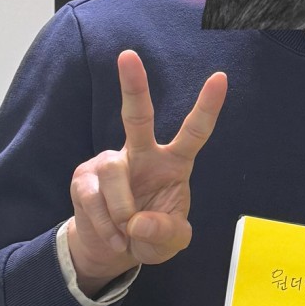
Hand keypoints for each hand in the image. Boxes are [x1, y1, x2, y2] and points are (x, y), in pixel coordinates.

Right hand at [65, 52, 227, 294]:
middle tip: (128, 55)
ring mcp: (110, 162)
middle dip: (133, 85)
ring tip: (126, 231)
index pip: (194, 132)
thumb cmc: (149, 235)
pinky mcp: (84, 178)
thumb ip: (166, 233)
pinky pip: (93, 197)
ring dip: (122, 210)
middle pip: (138, 116)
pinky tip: (113, 235)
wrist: (112, 250)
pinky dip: (105, 224)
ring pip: (115, 173)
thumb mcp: (171, 244)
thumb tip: (139, 221)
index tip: (220, 77)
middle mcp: (142, 154)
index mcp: (174, 163)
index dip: (207, 107)